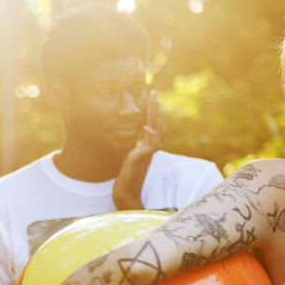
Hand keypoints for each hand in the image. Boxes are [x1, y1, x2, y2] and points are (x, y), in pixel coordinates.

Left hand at [113, 91, 164, 209]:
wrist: (126, 192)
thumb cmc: (126, 176)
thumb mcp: (129, 157)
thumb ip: (134, 147)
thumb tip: (135, 139)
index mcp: (147, 146)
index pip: (152, 125)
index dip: (153, 112)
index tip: (153, 99)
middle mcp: (150, 148)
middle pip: (158, 124)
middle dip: (156, 108)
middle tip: (155, 93)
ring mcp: (148, 153)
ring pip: (158, 131)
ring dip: (157, 117)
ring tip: (156, 103)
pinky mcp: (144, 158)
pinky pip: (151, 144)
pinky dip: (150, 134)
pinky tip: (145, 127)